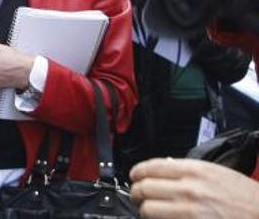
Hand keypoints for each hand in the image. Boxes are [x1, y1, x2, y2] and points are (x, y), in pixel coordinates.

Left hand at [130, 158, 258, 218]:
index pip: (150, 168)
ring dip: (145, 210)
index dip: (137, 172)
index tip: (134, 176)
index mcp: (193, 171)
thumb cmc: (244, 196)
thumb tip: (162, 169)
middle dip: (137, 192)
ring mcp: (188, 211)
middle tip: (138, 195)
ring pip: (148, 210)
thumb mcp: (216, 172)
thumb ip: (187, 170)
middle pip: (144, 189)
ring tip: (149, 210)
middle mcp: (188, 189)